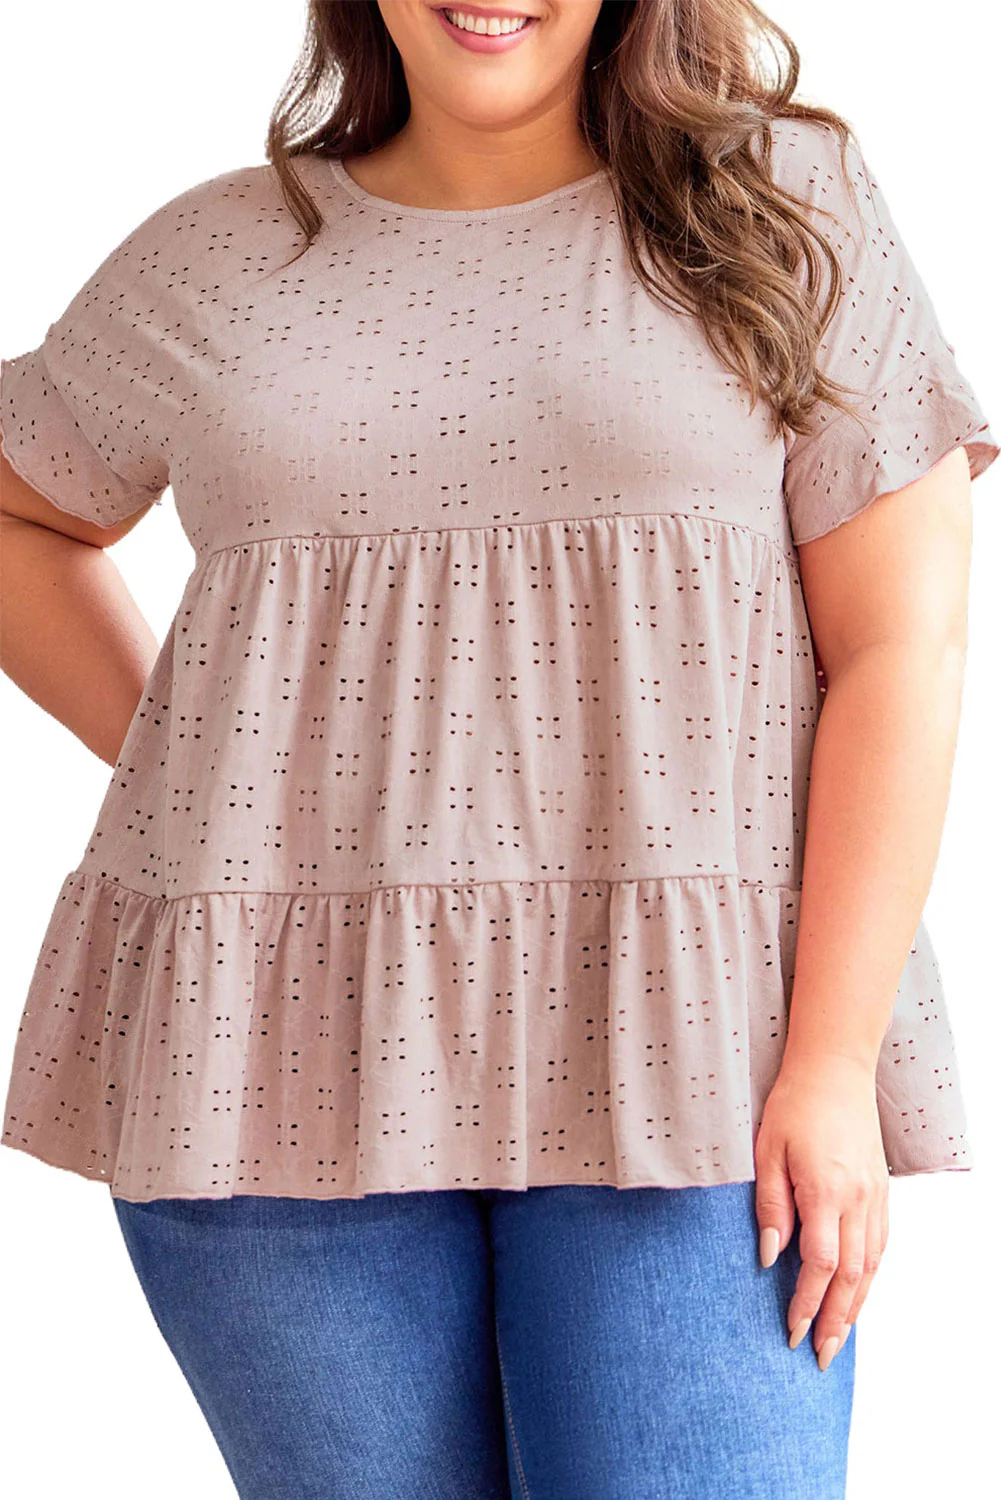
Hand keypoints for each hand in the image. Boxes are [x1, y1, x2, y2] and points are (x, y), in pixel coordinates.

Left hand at [754, 1053, 889, 1370]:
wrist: (835, 1069)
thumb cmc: (794, 1104)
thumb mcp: (767, 1149)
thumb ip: (770, 1204)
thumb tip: (768, 1256)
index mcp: (827, 1191)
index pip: (819, 1264)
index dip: (806, 1302)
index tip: (792, 1331)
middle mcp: (858, 1199)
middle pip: (851, 1276)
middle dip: (835, 1321)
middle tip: (820, 1358)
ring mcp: (875, 1196)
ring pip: (871, 1266)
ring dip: (855, 1306)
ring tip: (839, 1339)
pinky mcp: (881, 1190)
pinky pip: (880, 1245)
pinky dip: (869, 1277)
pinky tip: (856, 1293)